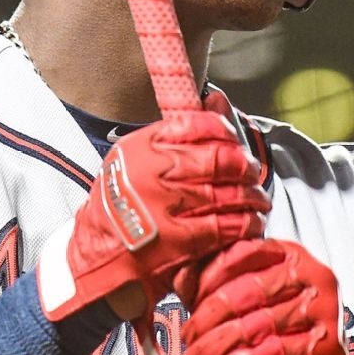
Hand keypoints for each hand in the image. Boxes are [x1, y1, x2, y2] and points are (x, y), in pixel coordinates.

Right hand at [36, 111, 269, 321]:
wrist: (96, 255)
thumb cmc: (119, 205)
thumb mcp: (133, 158)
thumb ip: (173, 133)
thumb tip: (216, 100)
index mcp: (142, 147)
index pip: (197, 124)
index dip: (225, 130)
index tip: (234, 140)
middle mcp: (154, 172)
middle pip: (219, 159)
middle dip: (244, 166)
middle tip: (251, 172)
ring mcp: (166, 206)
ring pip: (228, 193)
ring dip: (252, 197)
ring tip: (257, 200)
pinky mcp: (178, 240)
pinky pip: (226, 225)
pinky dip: (246, 224)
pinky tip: (251, 223)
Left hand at [179, 240, 347, 354]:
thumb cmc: (285, 326)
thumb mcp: (255, 295)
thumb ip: (223, 283)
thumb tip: (181, 280)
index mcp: (291, 255)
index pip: (244, 253)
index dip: (210, 276)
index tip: (189, 298)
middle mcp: (310, 276)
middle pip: (246, 290)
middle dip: (208, 318)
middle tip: (189, 337)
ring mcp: (319, 309)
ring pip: (254, 324)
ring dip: (216, 347)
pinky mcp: (324, 344)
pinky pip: (270, 353)